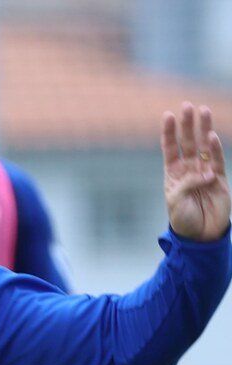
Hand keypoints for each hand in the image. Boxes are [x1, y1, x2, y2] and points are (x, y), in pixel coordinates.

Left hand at [163, 102, 228, 241]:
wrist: (201, 235)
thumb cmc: (183, 220)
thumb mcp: (176, 202)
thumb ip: (187, 185)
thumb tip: (206, 173)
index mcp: (173, 174)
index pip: (170, 149)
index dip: (169, 132)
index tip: (168, 115)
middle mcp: (189, 169)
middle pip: (188, 142)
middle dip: (188, 124)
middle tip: (187, 105)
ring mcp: (205, 171)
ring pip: (204, 146)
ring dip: (203, 128)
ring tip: (203, 110)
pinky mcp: (220, 178)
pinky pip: (217, 160)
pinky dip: (215, 148)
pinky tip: (212, 135)